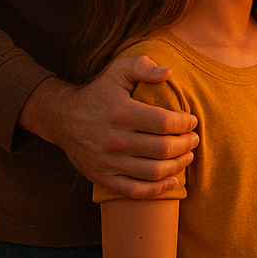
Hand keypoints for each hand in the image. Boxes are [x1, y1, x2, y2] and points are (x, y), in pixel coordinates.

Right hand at [19, 56, 198, 197]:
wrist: (63, 118)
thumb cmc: (99, 92)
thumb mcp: (118, 71)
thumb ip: (144, 67)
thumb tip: (169, 73)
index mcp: (122, 112)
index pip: (165, 123)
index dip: (185, 124)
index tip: (192, 121)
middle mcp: (114, 140)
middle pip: (163, 149)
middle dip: (186, 144)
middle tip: (194, 139)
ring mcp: (107, 162)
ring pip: (153, 172)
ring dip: (178, 166)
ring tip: (187, 156)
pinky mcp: (102, 178)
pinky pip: (135, 191)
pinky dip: (157, 189)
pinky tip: (173, 180)